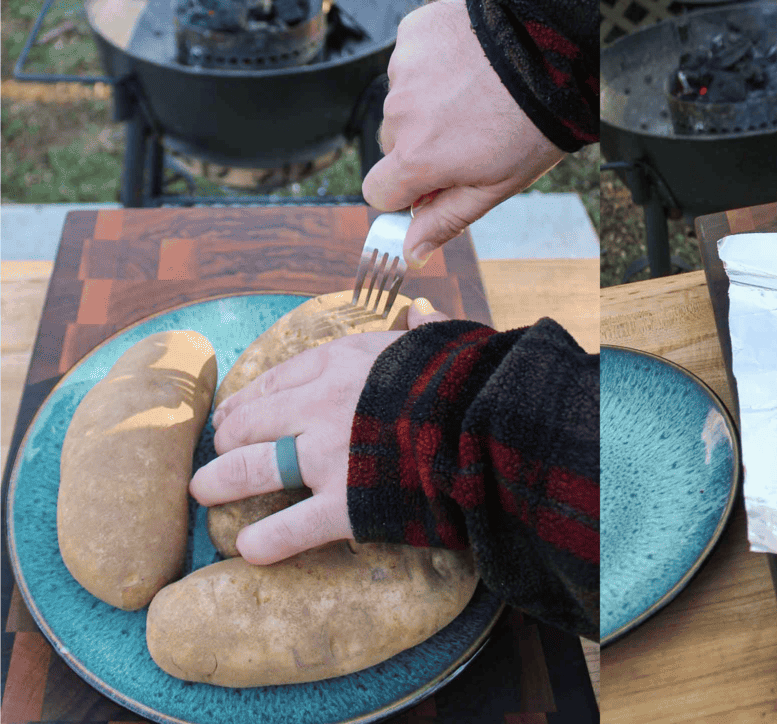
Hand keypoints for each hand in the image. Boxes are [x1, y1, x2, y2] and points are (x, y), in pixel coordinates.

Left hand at [189, 299, 450, 564]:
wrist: (487, 419)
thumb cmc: (468, 377)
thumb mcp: (441, 341)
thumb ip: (423, 329)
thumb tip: (421, 311)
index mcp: (342, 363)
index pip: (276, 379)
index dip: (248, 400)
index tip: (233, 412)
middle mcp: (321, 406)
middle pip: (251, 423)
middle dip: (226, 441)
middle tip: (216, 456)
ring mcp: (328, 456)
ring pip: (251, 470)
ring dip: (219, 483)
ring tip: (203, 493)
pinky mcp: (346, 504)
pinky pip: (289, 529)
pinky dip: (265, 541)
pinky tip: (249, 548)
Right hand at [361, 0, 565, 266]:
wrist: (555, 52)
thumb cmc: (534, 126)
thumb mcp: (496, 185)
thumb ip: (446, 219)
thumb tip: (409, 253)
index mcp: (418, 159)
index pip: (377, 191)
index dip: (406, 191)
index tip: (433, 183)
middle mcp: (399, 113)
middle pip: (392, 144)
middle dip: (422, 144)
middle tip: (471, 132)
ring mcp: (403, 69)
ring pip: (402, 100)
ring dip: (429, 101)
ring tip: (478, 94)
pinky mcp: (413, 33)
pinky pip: (411, 59)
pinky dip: (434, 63)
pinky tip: (471, 62)